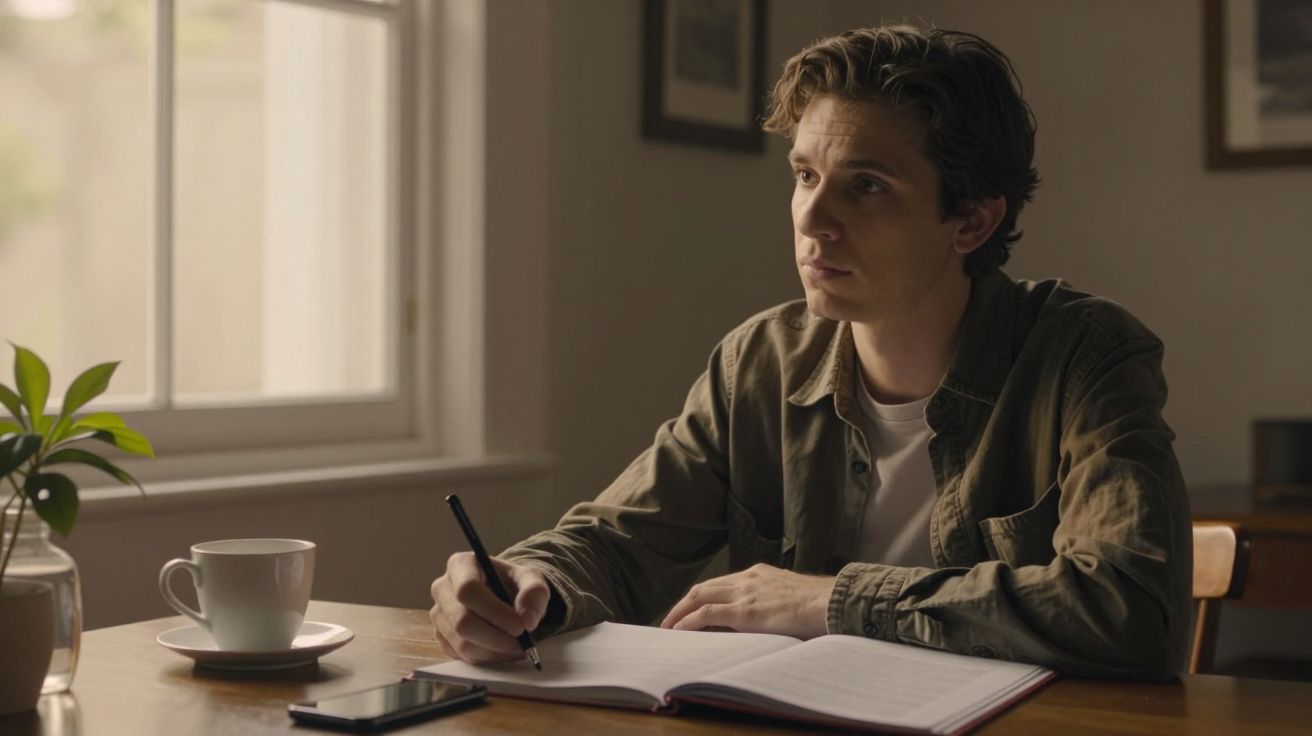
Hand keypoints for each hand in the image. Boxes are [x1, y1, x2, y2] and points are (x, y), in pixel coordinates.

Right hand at [429, 552, 549, 663]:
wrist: (502, 594)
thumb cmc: (513, 583)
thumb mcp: (531, 578)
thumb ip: (535, 593)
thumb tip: (527, 621)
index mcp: (461, 565)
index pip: (468, 590)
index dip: (495, 612)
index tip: (520, 627)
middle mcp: (442, 588)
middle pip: (462, 621)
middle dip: (496, 638)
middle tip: (522, 644)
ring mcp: (438, 614)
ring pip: (462, 643)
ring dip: (494, 651)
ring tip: (517, 648)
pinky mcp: (440, 636)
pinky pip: (461, 656)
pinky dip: (486, 658)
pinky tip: (502, 650)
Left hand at [659, 564, 833, 639]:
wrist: (830, 602)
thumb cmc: (819, 604)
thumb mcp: (790, 595)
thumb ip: (773, 601)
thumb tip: (765, 616)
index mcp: (759, 574)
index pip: (721, 584)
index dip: (703, 597)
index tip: (691, 609)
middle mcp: (747, 578)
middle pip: (705, 587)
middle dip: (684, 603)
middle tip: (671, 619)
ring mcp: (744, 593)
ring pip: (699, 597)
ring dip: (679, 612)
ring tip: (667, 626)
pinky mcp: (744, 611)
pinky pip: (707, 615)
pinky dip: (689, 621)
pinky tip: (678, 630)